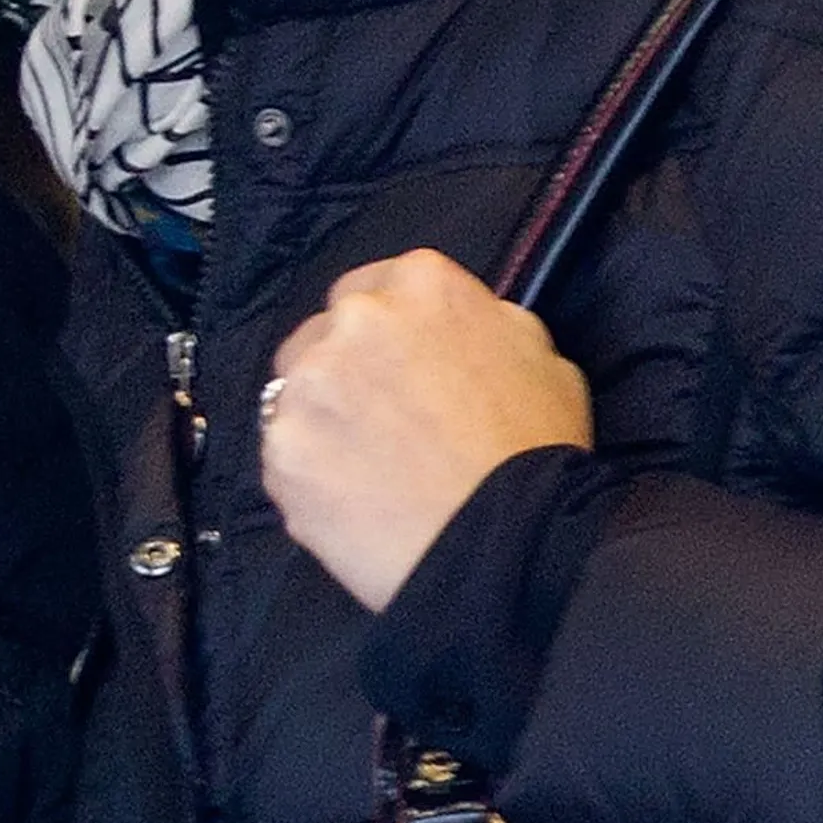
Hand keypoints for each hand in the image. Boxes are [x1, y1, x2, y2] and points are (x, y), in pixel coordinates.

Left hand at [261, 249, 591, 609]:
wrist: (509, 540)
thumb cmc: (537, 450)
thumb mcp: (541, 357)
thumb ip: (486, 324)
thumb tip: (457, 329)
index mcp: (421, 283)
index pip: (376, 286)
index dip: (386, 332)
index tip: (397, 367)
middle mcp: (354, 319)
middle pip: (324, 334)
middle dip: (343, 369)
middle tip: (379, 420)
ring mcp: (308, 385)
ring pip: (293, 394)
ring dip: (319, 420)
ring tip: (364, 468)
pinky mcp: (281, 451)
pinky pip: (284, 456)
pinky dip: (308, 476)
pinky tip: (350, 501)